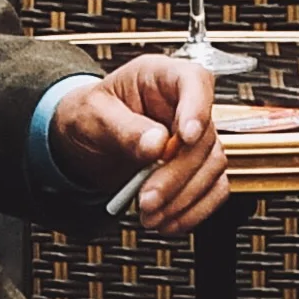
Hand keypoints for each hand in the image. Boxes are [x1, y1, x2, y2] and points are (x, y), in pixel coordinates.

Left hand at [50, 56, 227, 233]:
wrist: (84, 142)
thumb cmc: (88, 116)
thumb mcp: (94, 115)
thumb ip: (124, 129)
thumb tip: (156, 144)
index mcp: (161, 77)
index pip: (194, 81)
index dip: (197, 108)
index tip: (185, 137)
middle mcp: (184, 104)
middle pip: (203, 138)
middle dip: (176, 176)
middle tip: (148, 200)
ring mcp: (196, 137)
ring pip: (211, 167)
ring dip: (183, 199)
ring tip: (151, 216)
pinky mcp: (199, 166)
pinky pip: (213, 188)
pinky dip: (195, 210)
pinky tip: (171, 222)